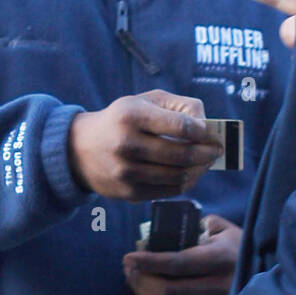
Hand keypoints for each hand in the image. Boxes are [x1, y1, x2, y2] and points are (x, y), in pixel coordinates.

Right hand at [68, 89, 222, 200]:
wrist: (79, 149)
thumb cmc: (122, 120)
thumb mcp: (144, 102)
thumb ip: (179, 107)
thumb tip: (207, 126)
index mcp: (131, 116)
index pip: (181, 126)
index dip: (203, 131)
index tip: (210, 132)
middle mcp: (127, 144)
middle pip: (182, 154)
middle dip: (206, 153)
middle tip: (216, 150)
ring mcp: (126, 172)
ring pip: (178, 176)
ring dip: (199, 170)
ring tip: (205, 162)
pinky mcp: (128, 193)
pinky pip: (168, 191)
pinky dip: (184, 183)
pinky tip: (189, 173)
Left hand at [123, 213, 241, 294]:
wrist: (269, 277)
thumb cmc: (240, 247)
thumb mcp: (225, 229)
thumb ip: (199, 226)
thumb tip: (168, 232)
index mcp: (220, 259)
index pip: (178, 263)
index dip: (149, 262)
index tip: (129, 256)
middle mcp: (217, 285)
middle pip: (168, 291)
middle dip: (141, 279)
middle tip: (128, 265)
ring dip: (143, 292)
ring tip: (133, 276)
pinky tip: (146, 289)